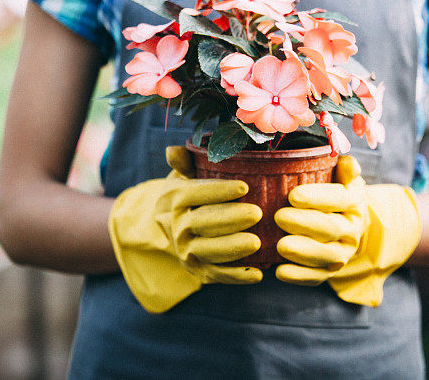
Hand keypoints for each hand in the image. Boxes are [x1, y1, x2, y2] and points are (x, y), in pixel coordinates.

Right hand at [108, 146, 262, 313]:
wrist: (171, 228)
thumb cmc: (189, 195)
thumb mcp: (183, 176)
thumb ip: (185, 162)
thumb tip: (174, 150)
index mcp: (175, 199)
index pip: (195, 193)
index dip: (219, 190)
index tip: (243, 186)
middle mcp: (178, 226)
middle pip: (204, 222)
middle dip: (231, 219)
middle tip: (256, 213)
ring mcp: (187, 251)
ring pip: (210, 250)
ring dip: (233, 248)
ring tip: (257, 243)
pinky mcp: (199, 271)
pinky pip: (217, 275)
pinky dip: (236, 277)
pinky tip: (258, 273)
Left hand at [274, 156, 421, 306]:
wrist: (348, 225)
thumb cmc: (334, 194)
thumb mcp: (342, 177)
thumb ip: (344, 168)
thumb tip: (347, 162)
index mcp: (355, 201)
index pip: (338, 198)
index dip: (317, 197)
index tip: (293, 195)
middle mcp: (352, 229)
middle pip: (330, 228)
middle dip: (304, 223)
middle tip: (279, 217)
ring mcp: (343, 253)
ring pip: (326, 255)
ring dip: (303, 252)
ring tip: (280, 246)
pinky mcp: (330, 271)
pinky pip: (317, 277)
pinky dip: (299, 276)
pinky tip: (280, 272)